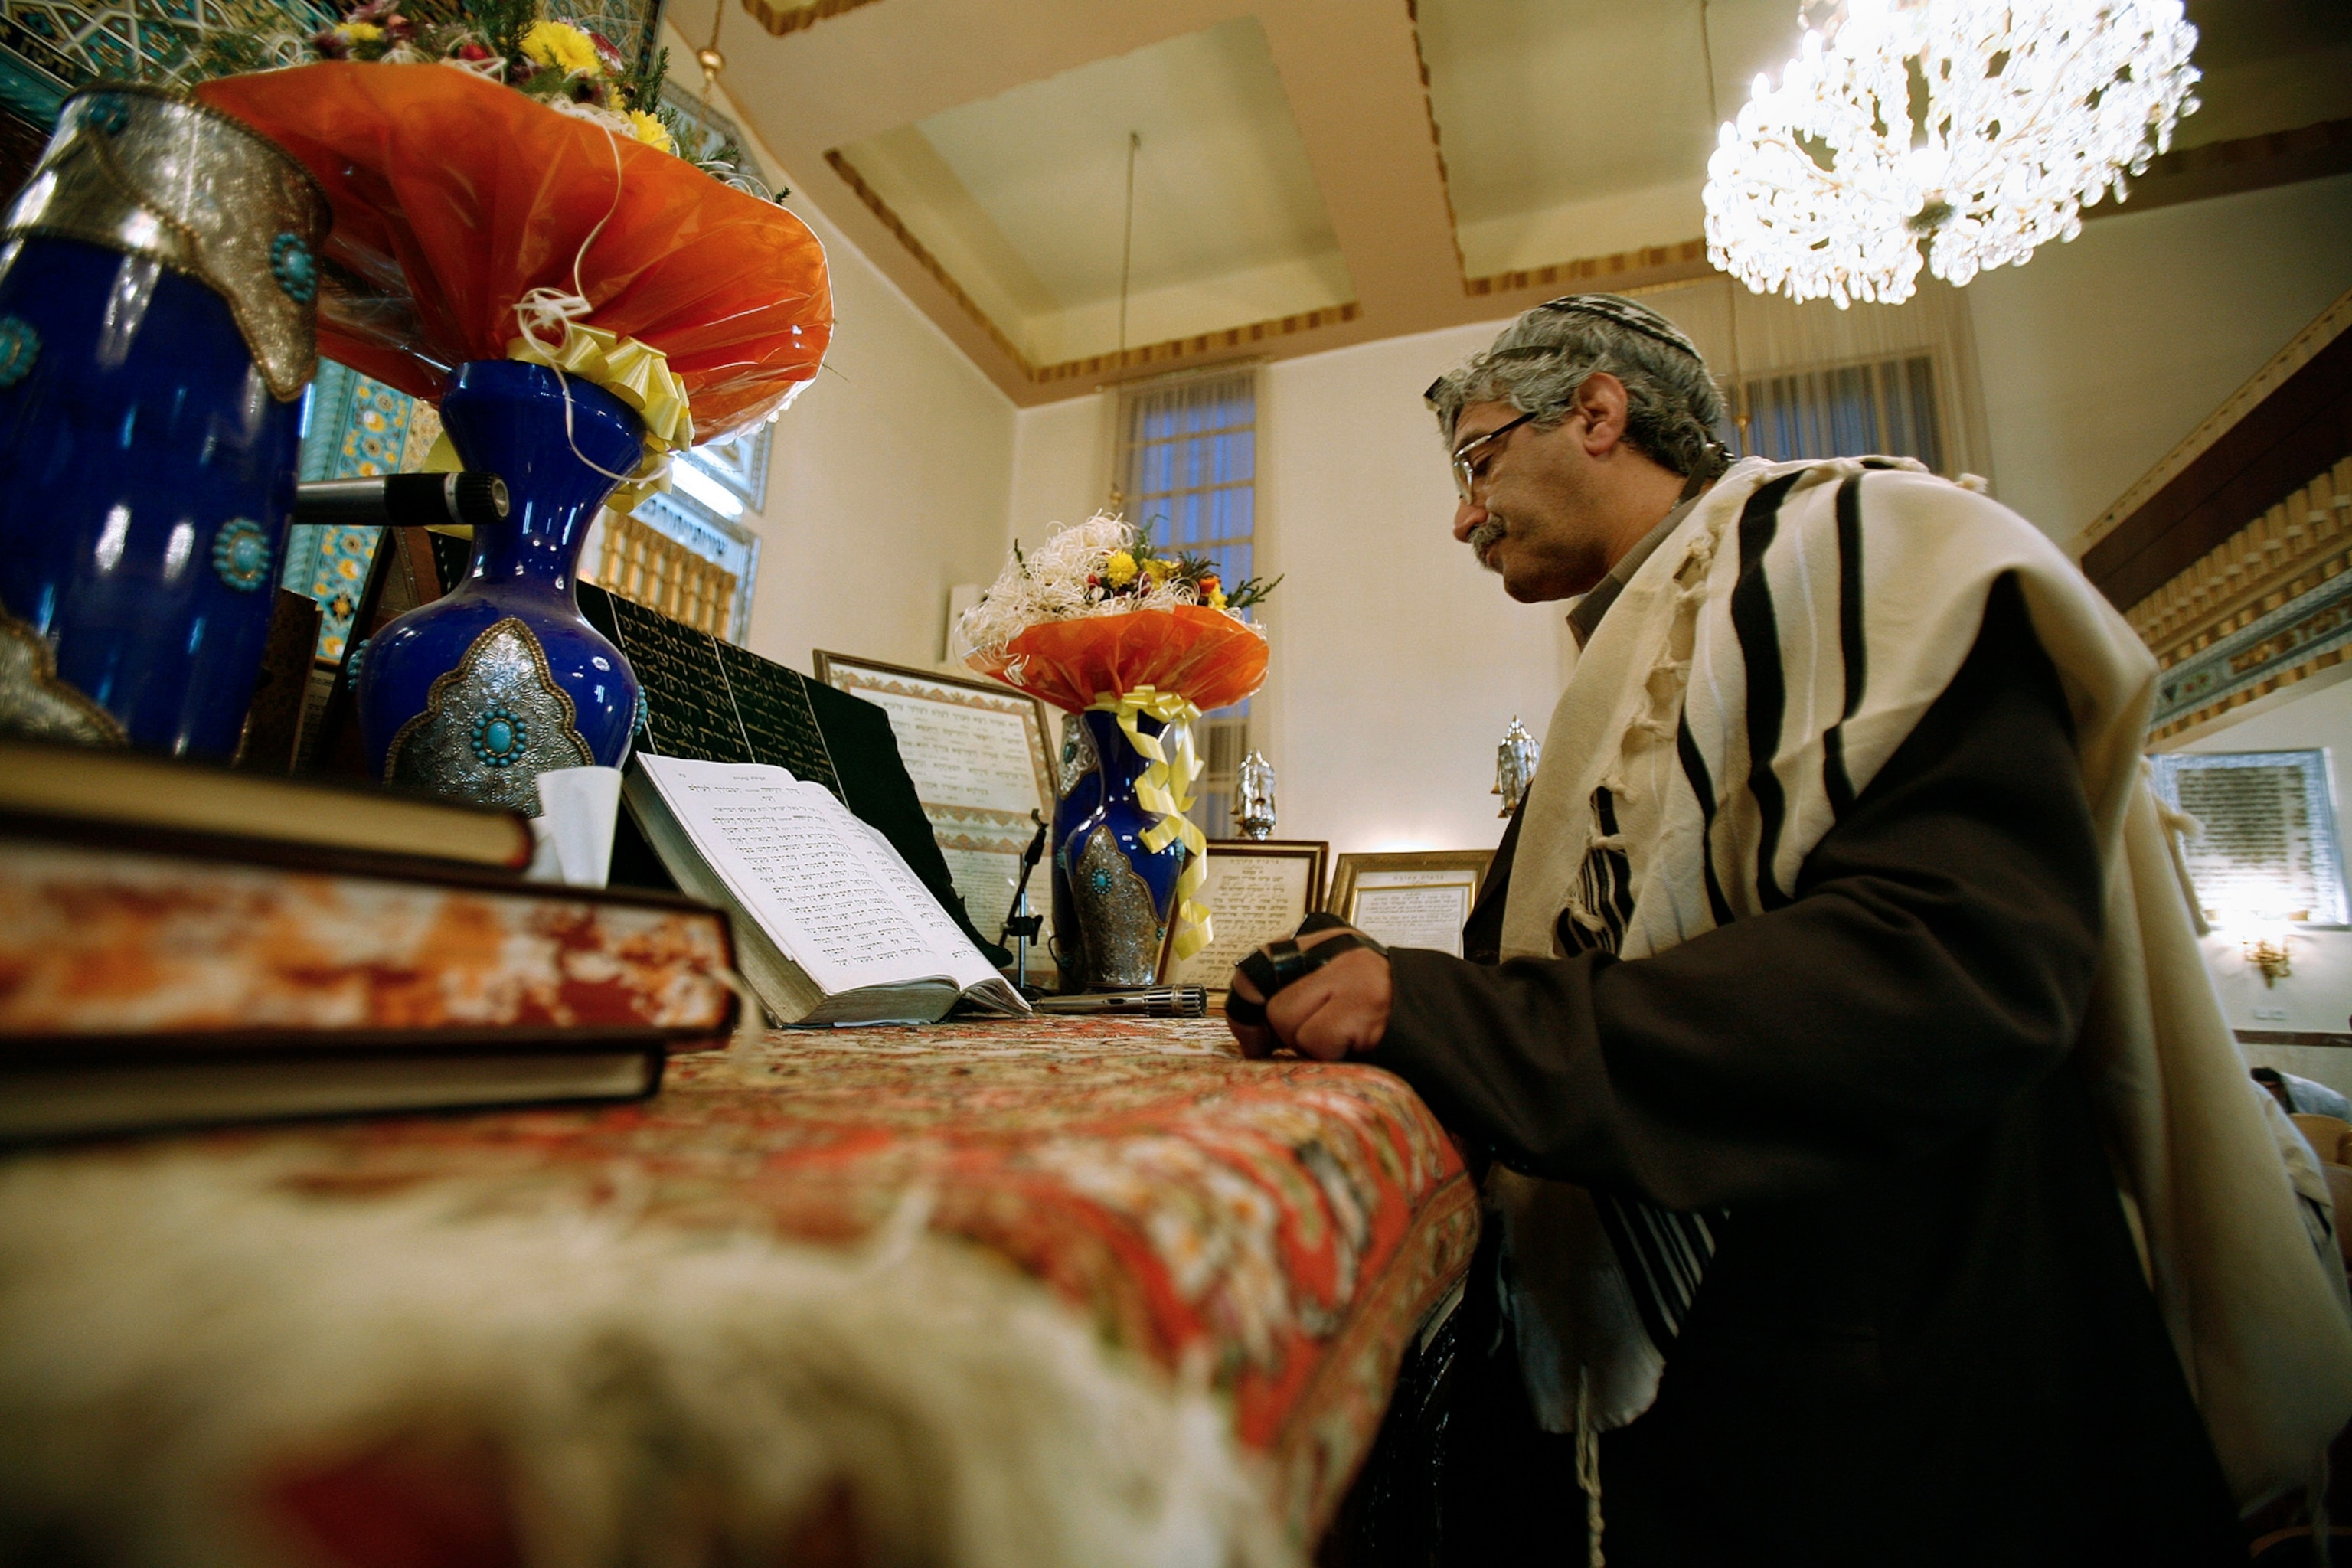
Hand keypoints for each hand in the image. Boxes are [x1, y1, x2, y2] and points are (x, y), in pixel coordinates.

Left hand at [1226, 926, 1392, 1061]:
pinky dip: (1333, 1056)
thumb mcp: (1339, 993)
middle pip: (1273, 1005)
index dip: (1247, 1007)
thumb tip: (1250, 1031)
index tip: (1255, 1038)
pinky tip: (1360, 1047)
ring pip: (1289, 1023)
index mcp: (1327, 943)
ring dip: (1313, 1047)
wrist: (1450, 1023)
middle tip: (1324, 1042)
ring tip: (1347, 1041)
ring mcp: (1351, 975)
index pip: (1257, 963)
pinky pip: (1317, 1041)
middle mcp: (1338, 951)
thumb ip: (1299, 995)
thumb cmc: (1387, 1018)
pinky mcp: (1363, 1003)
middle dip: (1291, 1036)